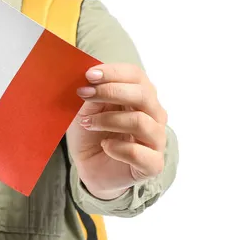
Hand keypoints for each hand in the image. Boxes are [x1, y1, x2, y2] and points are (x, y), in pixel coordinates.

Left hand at [65, 63, 167, 199]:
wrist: (90, 167)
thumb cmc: (91, 134)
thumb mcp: (85, 110)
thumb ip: (91, 94)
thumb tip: (89, 78)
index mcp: (141, 96)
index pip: (136, 76)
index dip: (113, 72)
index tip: (89, 75)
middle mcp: (154, 115)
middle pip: (143, 95)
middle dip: (110, 91)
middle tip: (84, 94)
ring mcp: (156, 140)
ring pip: (141, 121)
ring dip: (108, 120)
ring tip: (88, 123)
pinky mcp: (152, 164)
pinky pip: (139, 152)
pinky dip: (117, 147)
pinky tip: (105, 145)